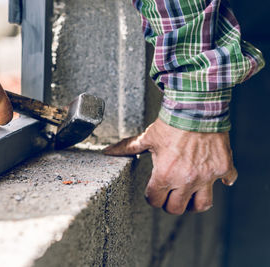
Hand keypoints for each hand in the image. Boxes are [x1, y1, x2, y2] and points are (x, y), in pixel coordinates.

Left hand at [104, 118, 237, 214]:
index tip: (154, 192)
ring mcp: (206, 176)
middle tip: (170, 195)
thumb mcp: (147, 138)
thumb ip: (127, 148)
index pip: (155, 200)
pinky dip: (222, 180)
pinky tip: (214, 175)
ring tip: (190, 195)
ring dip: (195, 203)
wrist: (195, 107)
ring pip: (202, 205)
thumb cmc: (169, 123)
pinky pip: (227, 181)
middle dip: (170, 204)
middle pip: (176, 208)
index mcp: (164, 175)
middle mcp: (185, 180)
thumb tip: (107, 152)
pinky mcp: (223, 167)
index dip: (152, 197)